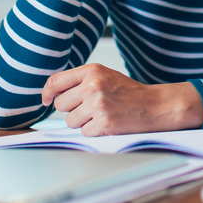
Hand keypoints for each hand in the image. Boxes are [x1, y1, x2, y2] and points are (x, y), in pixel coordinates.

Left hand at [42, 64, 202, 134]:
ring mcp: (98, 104)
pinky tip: (108, 123)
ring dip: (83, 122)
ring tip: (102, 115)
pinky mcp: (103, 123)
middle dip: (72, 110)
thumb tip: (51, 95)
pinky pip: (84, 132)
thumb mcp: (105, 76)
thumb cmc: (130, 93)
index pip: (55, 82)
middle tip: (91, 108)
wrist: (156, 105)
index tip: (47, 100)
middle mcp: (93, 85)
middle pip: (60, 105)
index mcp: (92, 71)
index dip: (47, 94)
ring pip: (70, 121)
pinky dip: (94, 131)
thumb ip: (80, 81)